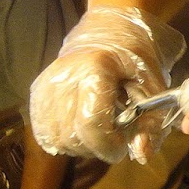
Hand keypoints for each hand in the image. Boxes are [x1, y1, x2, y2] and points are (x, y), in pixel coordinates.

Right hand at [30, 7, 185, 163]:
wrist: (108, 33)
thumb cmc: (134, 60)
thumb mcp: (152, 88)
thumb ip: (150, 124)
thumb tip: (141, 155)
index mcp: (95, 69)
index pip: (92, 123)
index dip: (108, 145)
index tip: (122, 147)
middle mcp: (63, 77)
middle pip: (72, 136)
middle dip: (96, 147)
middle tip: (113, 137)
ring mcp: (45, 86)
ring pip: (56, 139)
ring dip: (80, 145)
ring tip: (97, 129)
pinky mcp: (35, 93)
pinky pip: (43, 133)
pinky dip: (63, 138)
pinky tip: (79, 128)